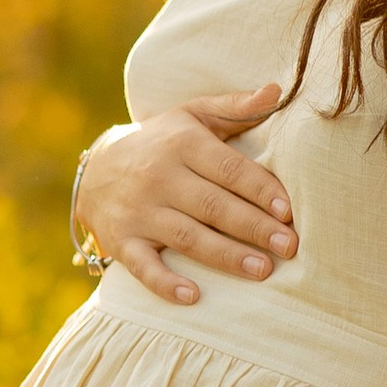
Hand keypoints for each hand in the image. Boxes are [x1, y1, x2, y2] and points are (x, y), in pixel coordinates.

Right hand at [76, 90, 297, 304]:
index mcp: (182, 144)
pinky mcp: (122, 241)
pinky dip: (165, 283)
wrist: (96, 170)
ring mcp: (139, 211)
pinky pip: (144, 266)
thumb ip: (235, 107)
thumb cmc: (162, 143)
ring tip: (263, 270)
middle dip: (254, 227)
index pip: (228, 169)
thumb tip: (277, 90)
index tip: (289, 210)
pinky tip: (193, 296)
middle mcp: (159, 177)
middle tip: (290, 246)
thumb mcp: (192, 116)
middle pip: (213, 206)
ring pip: (187, 237)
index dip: (260, 190)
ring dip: (225, 256)